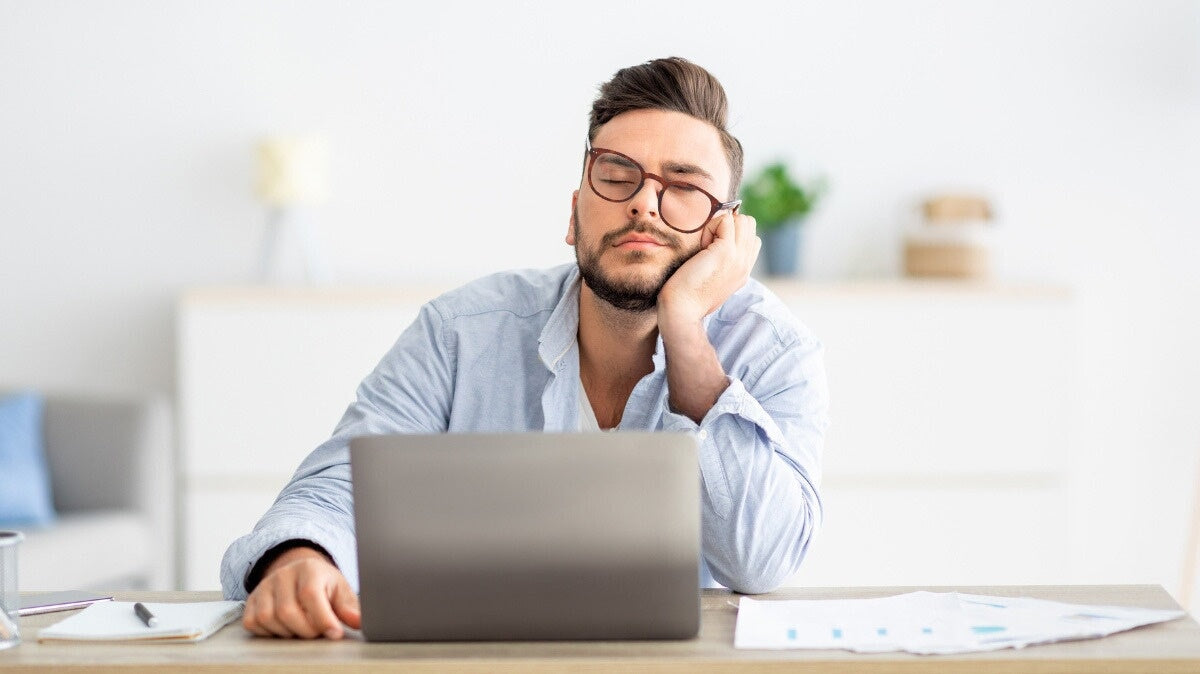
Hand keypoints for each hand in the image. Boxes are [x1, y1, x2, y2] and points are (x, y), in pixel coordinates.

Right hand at [243, 546, 360, 638]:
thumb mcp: (340, 590)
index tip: (335, 633)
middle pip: (287, 611)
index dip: (322, 618)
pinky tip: (283, 627)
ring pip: (267, 619)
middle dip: (306, 630)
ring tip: (301, 627)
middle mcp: (282, 575)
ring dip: (287, 632)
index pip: (310, 595)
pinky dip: (268, 632)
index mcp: (308, 568)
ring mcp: (264, 586)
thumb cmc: (323, 584)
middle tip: (317, 631)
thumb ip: (349, 607)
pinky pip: (252, 623)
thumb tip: (358, 621)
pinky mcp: (251, 600)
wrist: (300, 573)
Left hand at [658, 210, 759, 328]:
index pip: (752, 238)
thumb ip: (720, 263)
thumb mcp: (711, 278)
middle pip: (750, 225)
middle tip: (708, 244)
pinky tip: (700, 246)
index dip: (732, 234)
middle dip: (728, 225)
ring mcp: (739, 257)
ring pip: (742, 219)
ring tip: (705, 244)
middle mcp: (745, 264)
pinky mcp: (726, 252)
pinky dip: (710, 227)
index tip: (711, 248)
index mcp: (743, 270)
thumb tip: (712, 242)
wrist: (682, 310)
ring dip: (720, 225)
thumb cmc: (688, 296)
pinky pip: (726, 220)